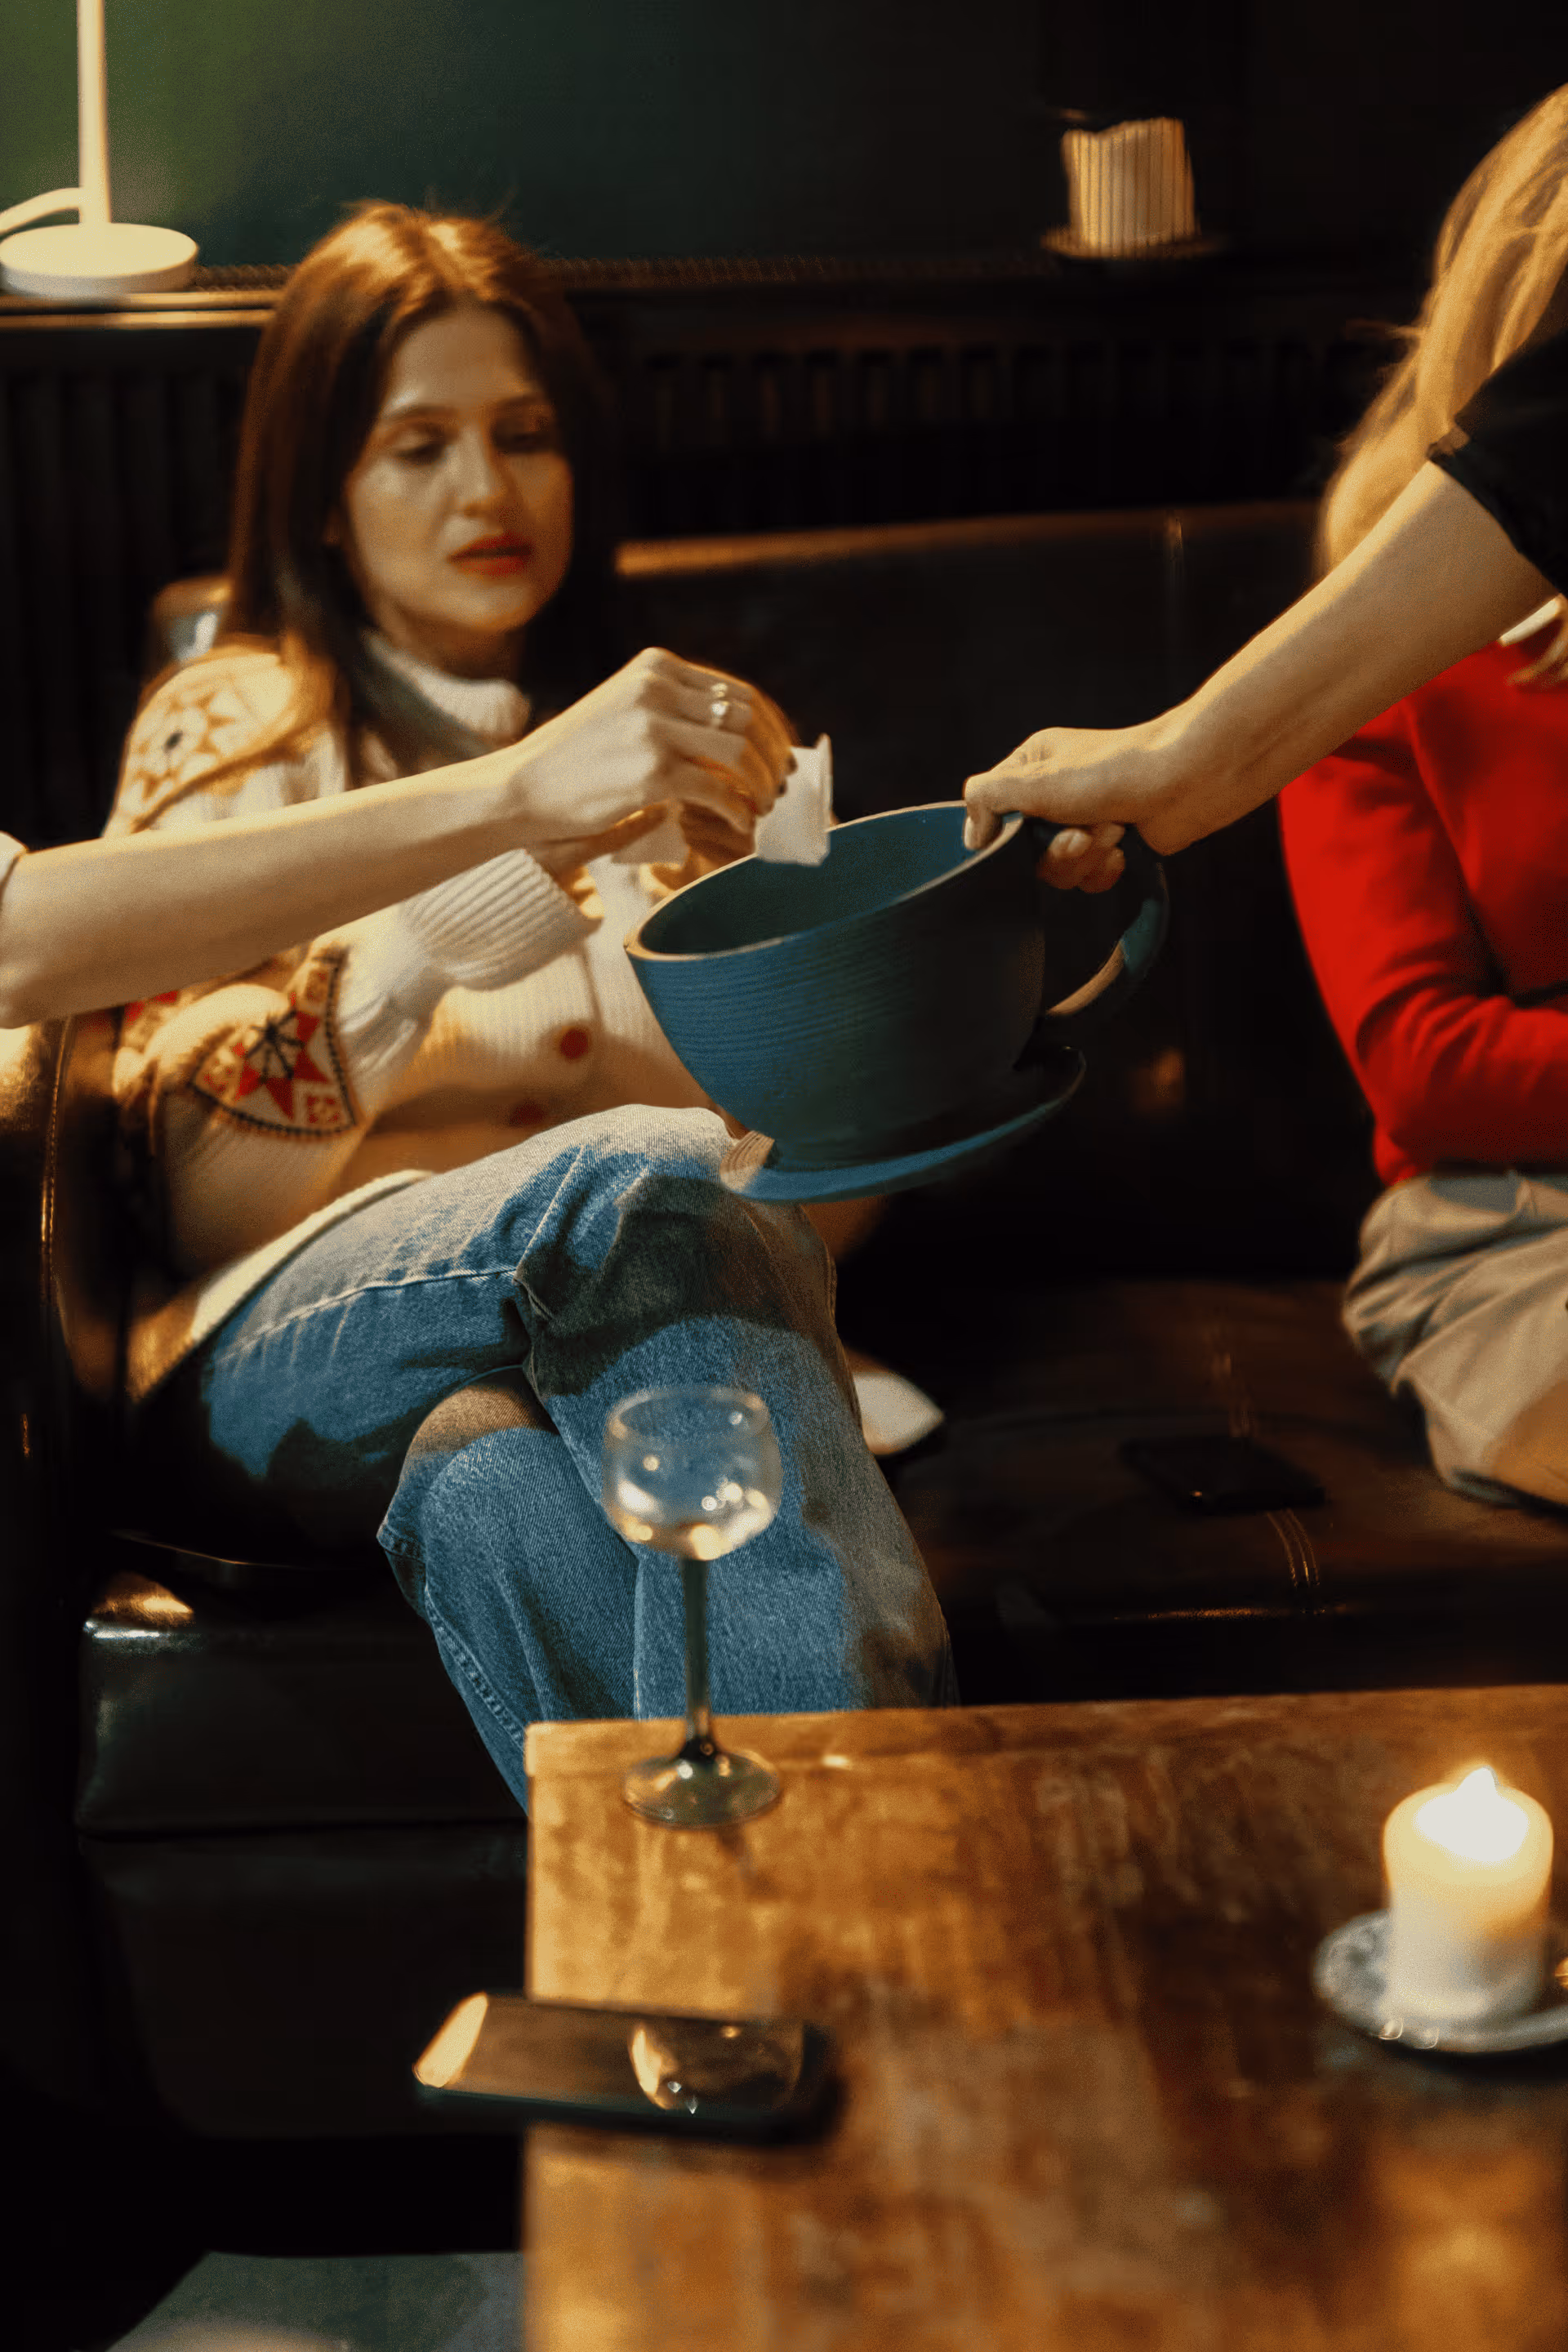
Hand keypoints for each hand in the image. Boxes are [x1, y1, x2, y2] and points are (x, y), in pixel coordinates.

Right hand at [489, 647, 792, 875]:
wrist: (524, 786)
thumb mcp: (626, 708)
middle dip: (774, 755)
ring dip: (763, 783)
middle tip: (781, 783)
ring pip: (740, 752)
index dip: (770, 726)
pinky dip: (738, 810)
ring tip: (765, 805)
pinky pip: (717, 792)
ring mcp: (654, 730)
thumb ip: (674, 708)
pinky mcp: (651, 773)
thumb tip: (739, 732)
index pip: (737, 692)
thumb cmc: (577, 756)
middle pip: (747, 719)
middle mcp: (657, 690)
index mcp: (656, 667)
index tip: (782, 753)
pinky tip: (741, 823)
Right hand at [962, 715, 1196, 891]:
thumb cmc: (1114, 769)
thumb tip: (971, 837)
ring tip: (1113, 831)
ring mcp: (1083, 821)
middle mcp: (1054, 793)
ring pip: (1056, 870)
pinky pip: (1087, 880)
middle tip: (1081, 833)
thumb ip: (985, 799)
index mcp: (1031, 766)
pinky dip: (1103, 870)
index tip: (1020, 835)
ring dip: (1084, 858)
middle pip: (1023, 851)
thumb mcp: (1034, 778)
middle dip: (1055, 850)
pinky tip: (1122, 849)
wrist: (1188, 781)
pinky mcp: (1111, 846)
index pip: (990, 811)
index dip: (1002, 833)